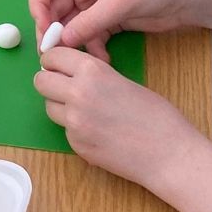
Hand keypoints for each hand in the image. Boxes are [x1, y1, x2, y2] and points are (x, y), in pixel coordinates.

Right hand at [29, 0, 190, 58]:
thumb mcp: (119, 2)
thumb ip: (89, 22)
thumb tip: (62, 41)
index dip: (38, 8)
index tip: (45, 31)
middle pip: (53, 9)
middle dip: (54, 31)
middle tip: (55, 55)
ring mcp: (92, 4)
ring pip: (70, 26)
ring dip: (74, 43)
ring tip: (82, 60)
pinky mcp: (106, 20)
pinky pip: (88, 36)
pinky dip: (92, 48)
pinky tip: (103, 59)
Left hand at [35, 47, 210, 193]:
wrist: (170, 155)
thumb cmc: (157, 116)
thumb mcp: (122, 81)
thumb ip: (93, 76)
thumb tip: (69, 73)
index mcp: (92, 71)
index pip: (52, 56)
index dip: (54, 61)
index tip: (59, 66)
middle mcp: (77, 93)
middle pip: (40, 81)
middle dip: (50, 83)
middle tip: (66, 88)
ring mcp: (74, 122)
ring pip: (49, 107)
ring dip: (60, 107)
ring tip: (87, 112)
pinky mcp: (76, 145)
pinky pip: (65, 131)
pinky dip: (75, 130)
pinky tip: (98, 133)